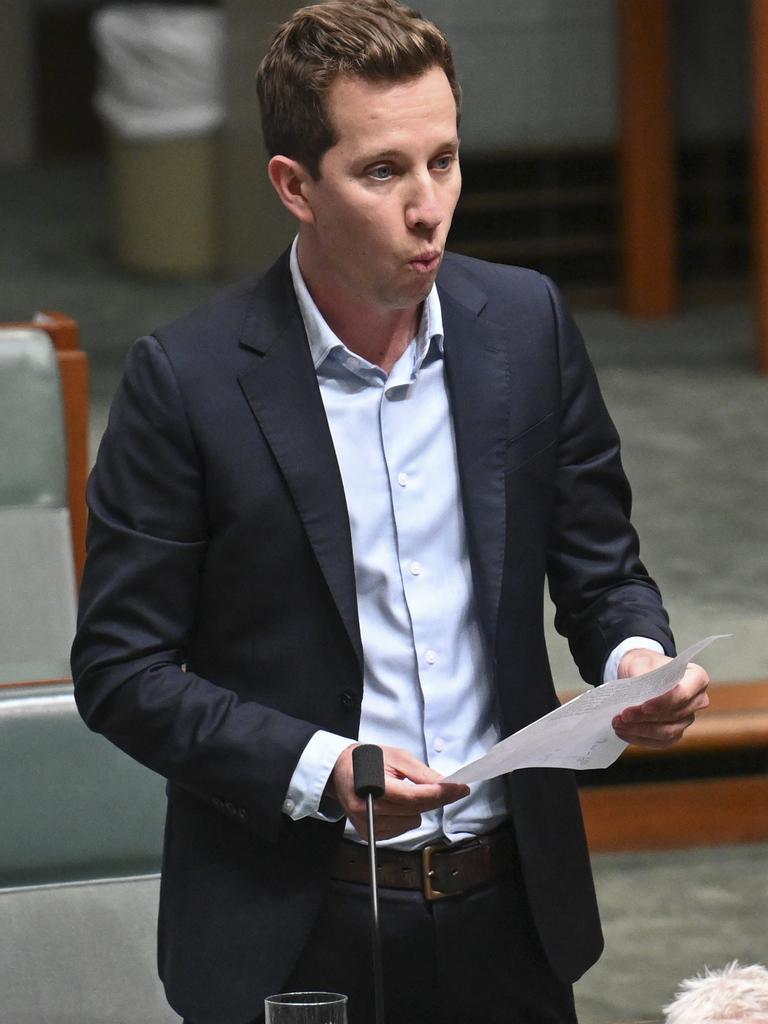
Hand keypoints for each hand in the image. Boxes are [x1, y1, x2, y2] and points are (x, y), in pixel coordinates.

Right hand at [328, 744, 469, 840]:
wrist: (339, 772)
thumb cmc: (367, 760)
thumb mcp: (396, 756)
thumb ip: (421, 773)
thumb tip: (446, 784)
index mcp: (373, 787)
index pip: (414, 796)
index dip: (440, 793)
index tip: (461, 788)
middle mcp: (368, 811)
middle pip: (416, 810)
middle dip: (434, 798)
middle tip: (447, 786)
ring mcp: (367, 826)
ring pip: (412, 822)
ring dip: (416, 808)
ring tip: (402, 791)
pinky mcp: (370, 835)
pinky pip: (402, 829)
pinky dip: (405, 816)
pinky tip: (395, 804)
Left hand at [612, 648, 709, 747]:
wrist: (640, 672)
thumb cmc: (644, 664)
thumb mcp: (640, 661)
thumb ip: (642, 676)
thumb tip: (638, 696)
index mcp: (696, 678)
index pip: (683, 693)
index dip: (664, 702)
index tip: (643, 706)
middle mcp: (697, 700)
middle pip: (674, 715)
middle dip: (646, 718)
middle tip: (622, 715)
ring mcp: (687, 718)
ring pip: (667, 732)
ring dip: (641, 730)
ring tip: (618, 723)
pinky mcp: (676, 732)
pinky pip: (661, 742)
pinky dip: (640, 738)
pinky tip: (623, 732)